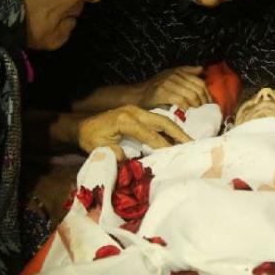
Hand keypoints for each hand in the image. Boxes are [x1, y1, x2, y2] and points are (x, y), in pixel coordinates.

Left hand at [77, 105, 191, 159]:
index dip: (164, 145)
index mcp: (125, 120)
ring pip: (162, 118)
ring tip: (189, 141)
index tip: (176, 155)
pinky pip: (156, 119)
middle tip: (192, 145)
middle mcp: (134, 111)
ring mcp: (136, 110)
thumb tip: (134, 164)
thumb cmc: (90, 138)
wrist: (82, 126)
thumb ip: (118, 155)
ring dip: (176, 130)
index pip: (150, 134)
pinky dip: (168, 127)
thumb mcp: (101, 148)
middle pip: (162, 121)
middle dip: (178, 133)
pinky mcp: (137, 112)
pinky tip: (176, 137)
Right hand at [136, 66, 211, 109]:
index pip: (199, 82)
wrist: (137, 95)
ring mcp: (168, 84)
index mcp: (178, 72)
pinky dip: (185, 106)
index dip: (207, 93)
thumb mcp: (170, 76)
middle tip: (203, 109)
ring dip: (195, 104)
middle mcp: (174, 76)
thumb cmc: (155, 88)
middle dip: (203, 100)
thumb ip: (186, 72)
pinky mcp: (162, 93)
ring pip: (191, 95)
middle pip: (197, 88)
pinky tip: (185, 111)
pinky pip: (180, 100)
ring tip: (195, 110)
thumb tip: (201, 69)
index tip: (209, 103)